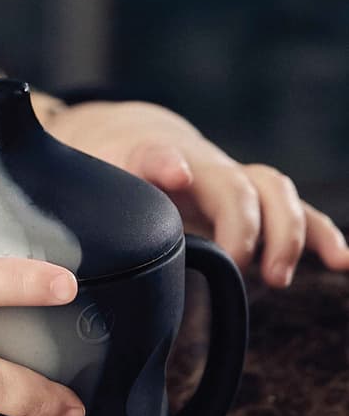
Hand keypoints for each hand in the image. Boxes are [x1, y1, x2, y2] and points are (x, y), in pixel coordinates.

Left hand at [43, 100, 348, 286]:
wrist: (125, 139)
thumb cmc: (105, 168)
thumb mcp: (91, 179)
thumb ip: (108, 187)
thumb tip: (150, 194)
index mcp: (154, 158)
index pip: (160, 155)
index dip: (165, 164)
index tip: (175, 175)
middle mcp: (204, 167)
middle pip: (241, 181)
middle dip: (247, 223)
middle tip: (239, 266)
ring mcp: (232, 185)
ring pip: (276, 193)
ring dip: (288, 232)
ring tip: (276, 276)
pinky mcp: (248, 206)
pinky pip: (292, 216)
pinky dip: (319, 235)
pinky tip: (340, 262)